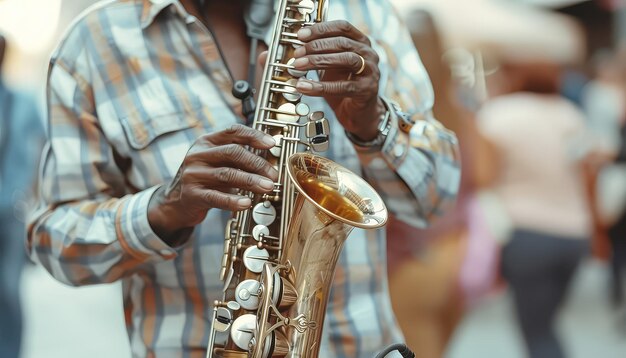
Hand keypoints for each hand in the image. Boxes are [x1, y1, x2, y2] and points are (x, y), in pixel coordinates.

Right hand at [148, 124, 277, 242]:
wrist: (177, 201)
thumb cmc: (206, 179)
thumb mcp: (219, 161)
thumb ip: (239, 157)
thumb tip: (271, 158)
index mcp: (207, 141)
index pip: (233, 131)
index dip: (254, 135)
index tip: (272, 143)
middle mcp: (198, 154)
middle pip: (232, 152)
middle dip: (257, 163)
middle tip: (274, 174)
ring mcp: (193, 174)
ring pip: (227, 174)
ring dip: (251, 181)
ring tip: (268, 187)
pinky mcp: (192, 195)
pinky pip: (216, 197)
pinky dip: (233, 201)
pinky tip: (246, 203)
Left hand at [292, 20, 384, 140]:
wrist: (358, 113)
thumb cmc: (342, 86)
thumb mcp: (324, 69)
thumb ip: (305, 58)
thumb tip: (271, 54)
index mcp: (359, 42)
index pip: (342, 27)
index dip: (320, 29)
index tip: (299, 35)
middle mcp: (368, 54)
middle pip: (342, 42)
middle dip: (316, 46)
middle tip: (296, 54)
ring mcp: (370, 72)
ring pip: (346, 59)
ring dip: (319, 61)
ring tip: (298, 67)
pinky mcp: (367, 90)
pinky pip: (343, 86)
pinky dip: (321, 86)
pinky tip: (304, 87)